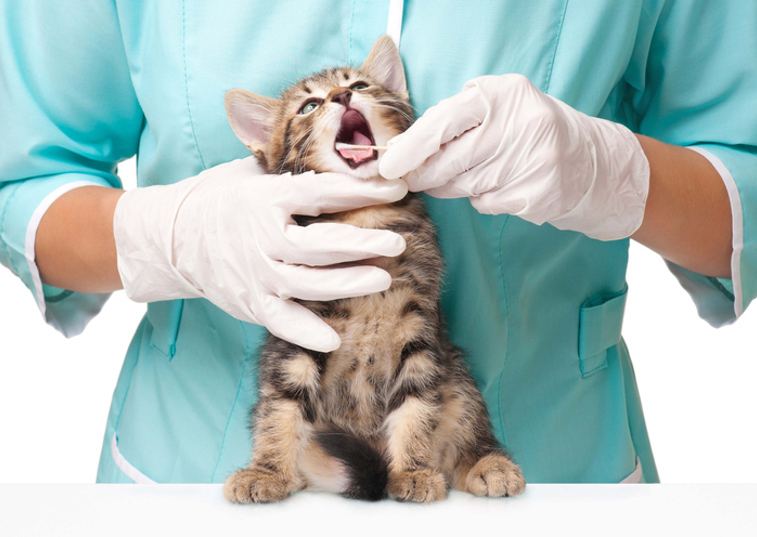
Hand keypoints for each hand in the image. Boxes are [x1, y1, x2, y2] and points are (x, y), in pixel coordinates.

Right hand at [114, 157, 407, 351]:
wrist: (172, 236)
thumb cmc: (222, 197)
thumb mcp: (253, 172)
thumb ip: (294, 170)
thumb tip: (347, 157)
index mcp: (266, 198)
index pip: (322, 192)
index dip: (363, 190)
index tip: (397, 189)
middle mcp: (262, 238)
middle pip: (320, 245)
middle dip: (362, 244)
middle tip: (397, 243)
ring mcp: (255, 274)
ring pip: (309, 284)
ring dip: (348, 283)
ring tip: (383, 280)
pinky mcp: (249, 302)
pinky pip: (281, 321)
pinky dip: (306, 332)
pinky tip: (335, 339)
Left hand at [380, 74, 649, 239]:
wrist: (592, 162)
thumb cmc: (530, 132)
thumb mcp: (499, 108)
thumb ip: (455, 120)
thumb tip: (401, 149)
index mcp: (504, 96)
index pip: (444, 122)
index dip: (411, 147)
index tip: (387, 165)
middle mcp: (520, 125)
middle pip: (449, 161)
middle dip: (422, 174)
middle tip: (409, 180)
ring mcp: (531, 162)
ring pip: (464, 185)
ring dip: (451, 186)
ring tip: (462, 177)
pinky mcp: (536, 195)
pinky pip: (485, 202)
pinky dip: (483, 198)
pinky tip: (500, 187)